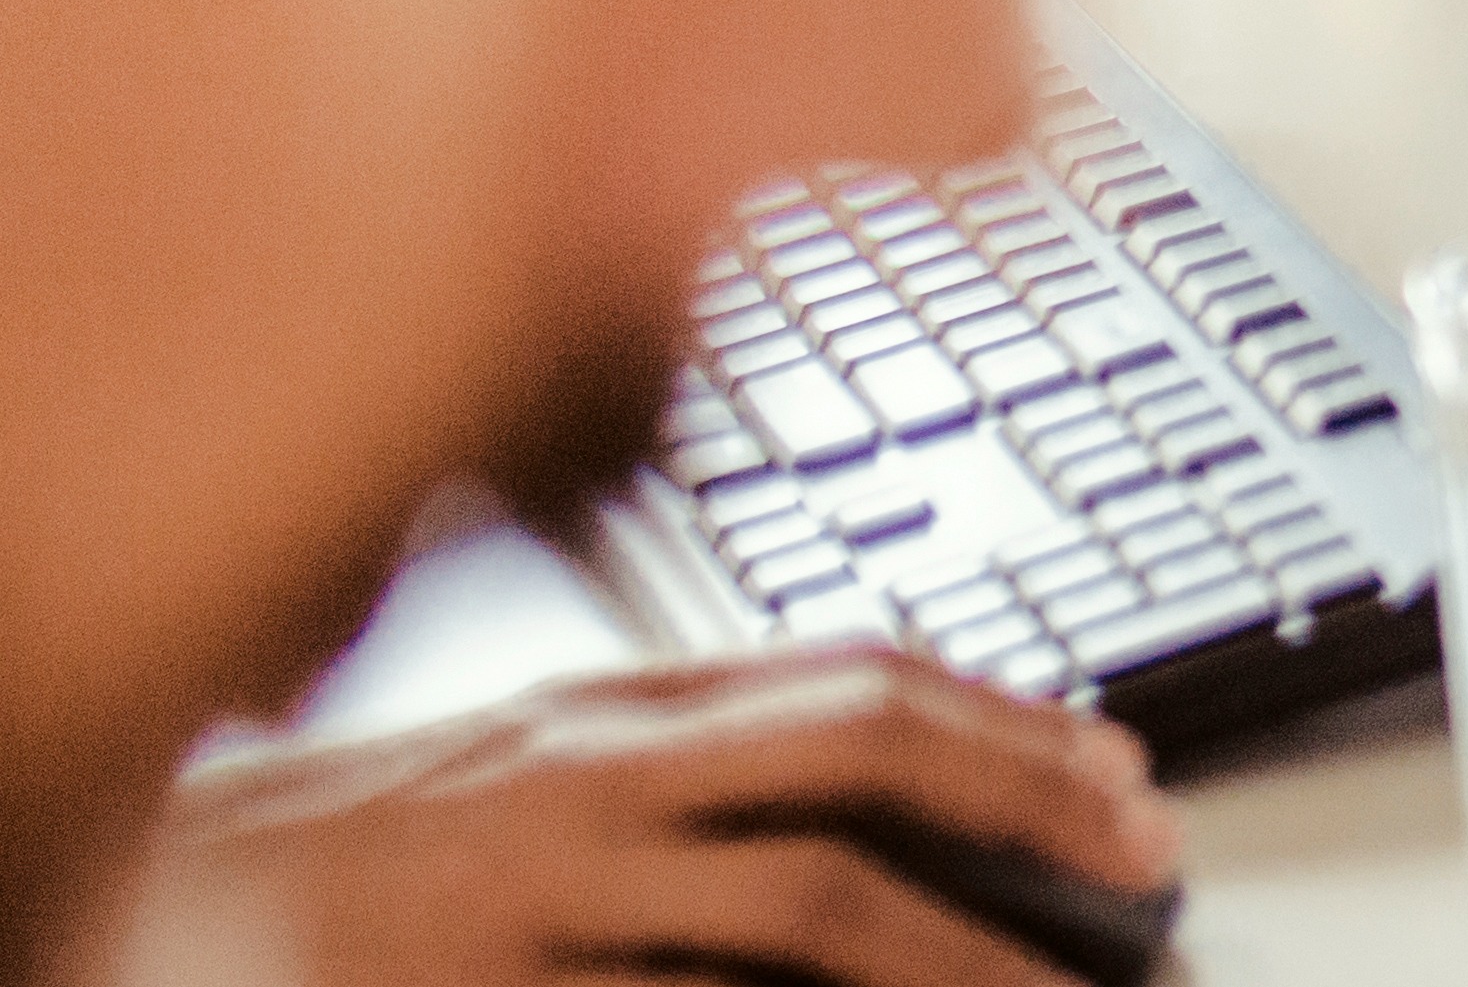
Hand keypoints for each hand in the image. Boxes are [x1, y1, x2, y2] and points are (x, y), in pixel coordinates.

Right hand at [138, 649, 1176, 986]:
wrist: (145, 901)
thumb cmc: (341, 848)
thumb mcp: (526, 768)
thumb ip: (686, 764)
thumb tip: (880, 781)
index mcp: (604, 714)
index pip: (854, 681)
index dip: (1015, 723)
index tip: (1128, 772)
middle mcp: (585, 784)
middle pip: (859, 765)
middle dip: (1028, 805)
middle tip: (1151, 866)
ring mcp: (534, 899)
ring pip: (802, 911)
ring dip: (960, 962)